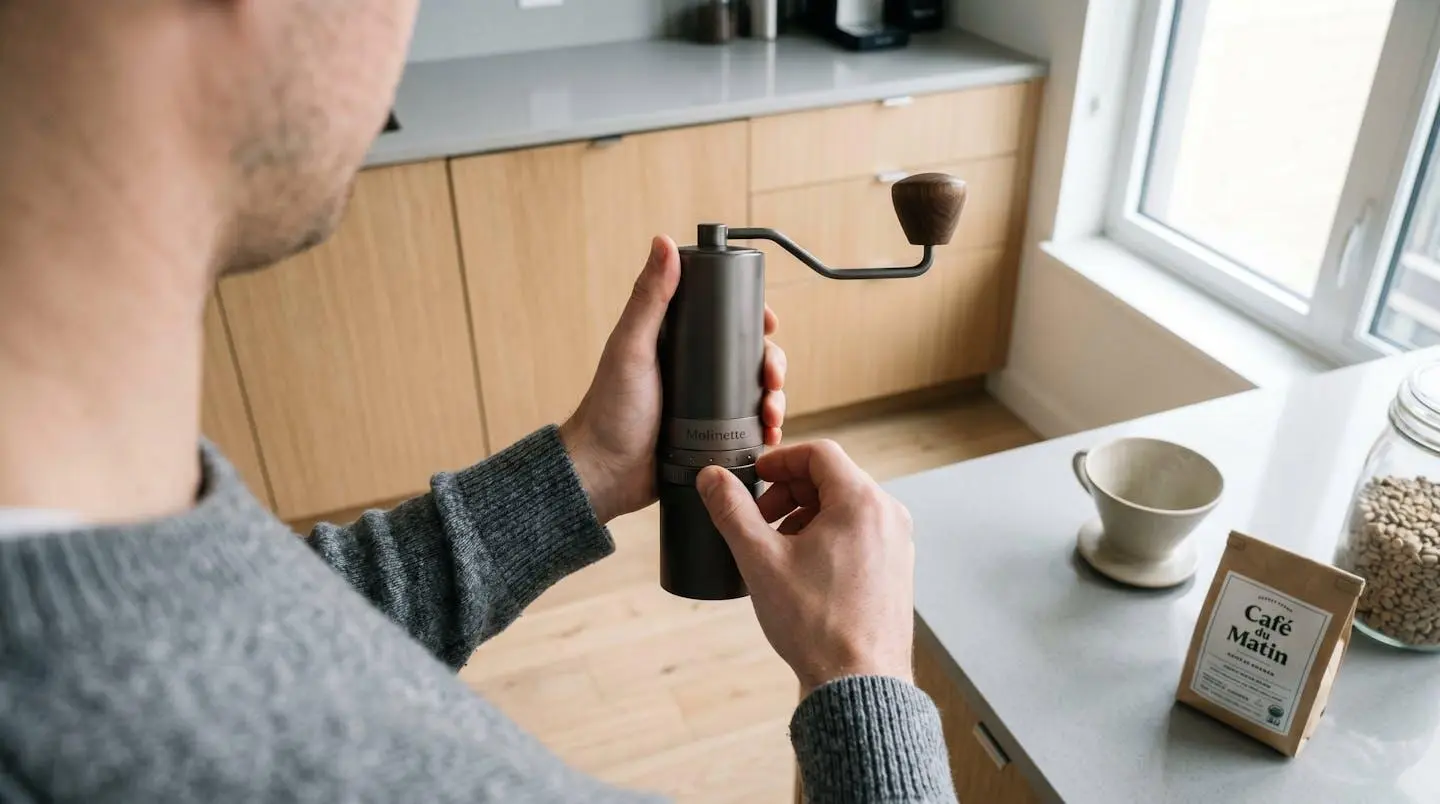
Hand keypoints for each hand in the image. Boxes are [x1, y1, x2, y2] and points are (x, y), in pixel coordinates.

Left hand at [560, 235, 786, 523]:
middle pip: (750, 357)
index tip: (769, 324)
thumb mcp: (631, 348)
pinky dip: (766, 430)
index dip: (753, 319)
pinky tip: (771, 436)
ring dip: (775, 399)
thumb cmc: (608, 410)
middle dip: (773, 365)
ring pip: (755, 393)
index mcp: (677, 343)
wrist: (604, 473)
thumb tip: (664, 243)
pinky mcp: (711, 438)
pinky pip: (749, 429)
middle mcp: (695, 371)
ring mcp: (705, 406)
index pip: (726, 320)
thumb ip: (648, 298)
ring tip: (772, 414)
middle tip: (773, 379)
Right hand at [695, 440, 915, 694]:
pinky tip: (801, 568)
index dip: (779, 460)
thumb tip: (711, 478)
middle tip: (758, 518)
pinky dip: (827, 535)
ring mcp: (897, 543)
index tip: (753, 476)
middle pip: (832, 479)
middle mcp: (888, 516)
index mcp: (862, 502)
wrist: (858, 682)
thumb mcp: (760, 559)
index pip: (819, 453)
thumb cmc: (816, 623)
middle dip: (788, 492)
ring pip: (845, 507)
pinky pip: (859, 532)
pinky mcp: (896, 568)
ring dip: (805, 515)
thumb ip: (732, 511)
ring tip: (776, 547)